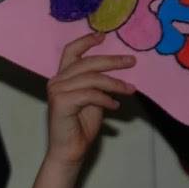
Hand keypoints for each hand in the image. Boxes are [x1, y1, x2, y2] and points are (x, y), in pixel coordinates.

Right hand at [45, 33, 135, 166]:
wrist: (70, 151)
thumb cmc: (81, 126)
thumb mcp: (93, 100)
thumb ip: (98, 84)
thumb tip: (119, 69)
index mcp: (62, 77)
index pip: (71, 52)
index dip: (86, 41)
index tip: (104, 36)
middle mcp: (57, 81)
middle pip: (86, 63)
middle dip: (112, 61)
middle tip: (132, 61)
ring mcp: (57, 91)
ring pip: (91, 78)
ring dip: (115, 84)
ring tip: (130, 90)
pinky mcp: (61, 102)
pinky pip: (89, 94)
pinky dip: (105, 99)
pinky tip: (114, 106)